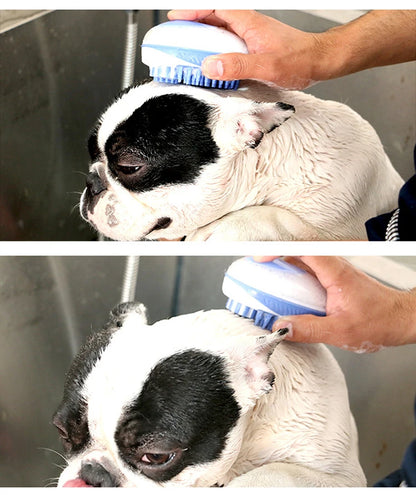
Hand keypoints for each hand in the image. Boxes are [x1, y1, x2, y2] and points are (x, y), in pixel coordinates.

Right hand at [168, 10, 415, 89]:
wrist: (318, 62)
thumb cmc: (299, 59)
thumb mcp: (267, 65)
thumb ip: (238, 65)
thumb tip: (210, 65)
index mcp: (247, 23)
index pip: (213, 9)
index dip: (192, 11)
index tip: (174, 19)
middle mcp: (247, 26)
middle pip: (212, 19)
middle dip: (191, 25)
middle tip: (175, 37)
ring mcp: (250, 36)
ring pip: (219, 31)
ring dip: (203, 39)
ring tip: (187, 52)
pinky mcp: (253, 46)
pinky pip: (228, 43)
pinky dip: (215, 50)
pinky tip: (213, 64)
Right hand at [254, 256, 415, 351]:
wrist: (400, 319)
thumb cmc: (380, 321)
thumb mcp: (341, 331)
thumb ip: (309, 330)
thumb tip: (282, 327)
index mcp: (335, 272)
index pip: (302, 250)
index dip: (278, 251)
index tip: (260, 260)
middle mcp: (333, 267)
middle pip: (297, 253)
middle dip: (273, 259)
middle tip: (255, 273)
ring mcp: (333, 272)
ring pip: (302, 262)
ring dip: (282, 269)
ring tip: (264, 283)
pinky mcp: (333, 280)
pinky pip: (307, 273)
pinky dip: (292, 279)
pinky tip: (286, 295)